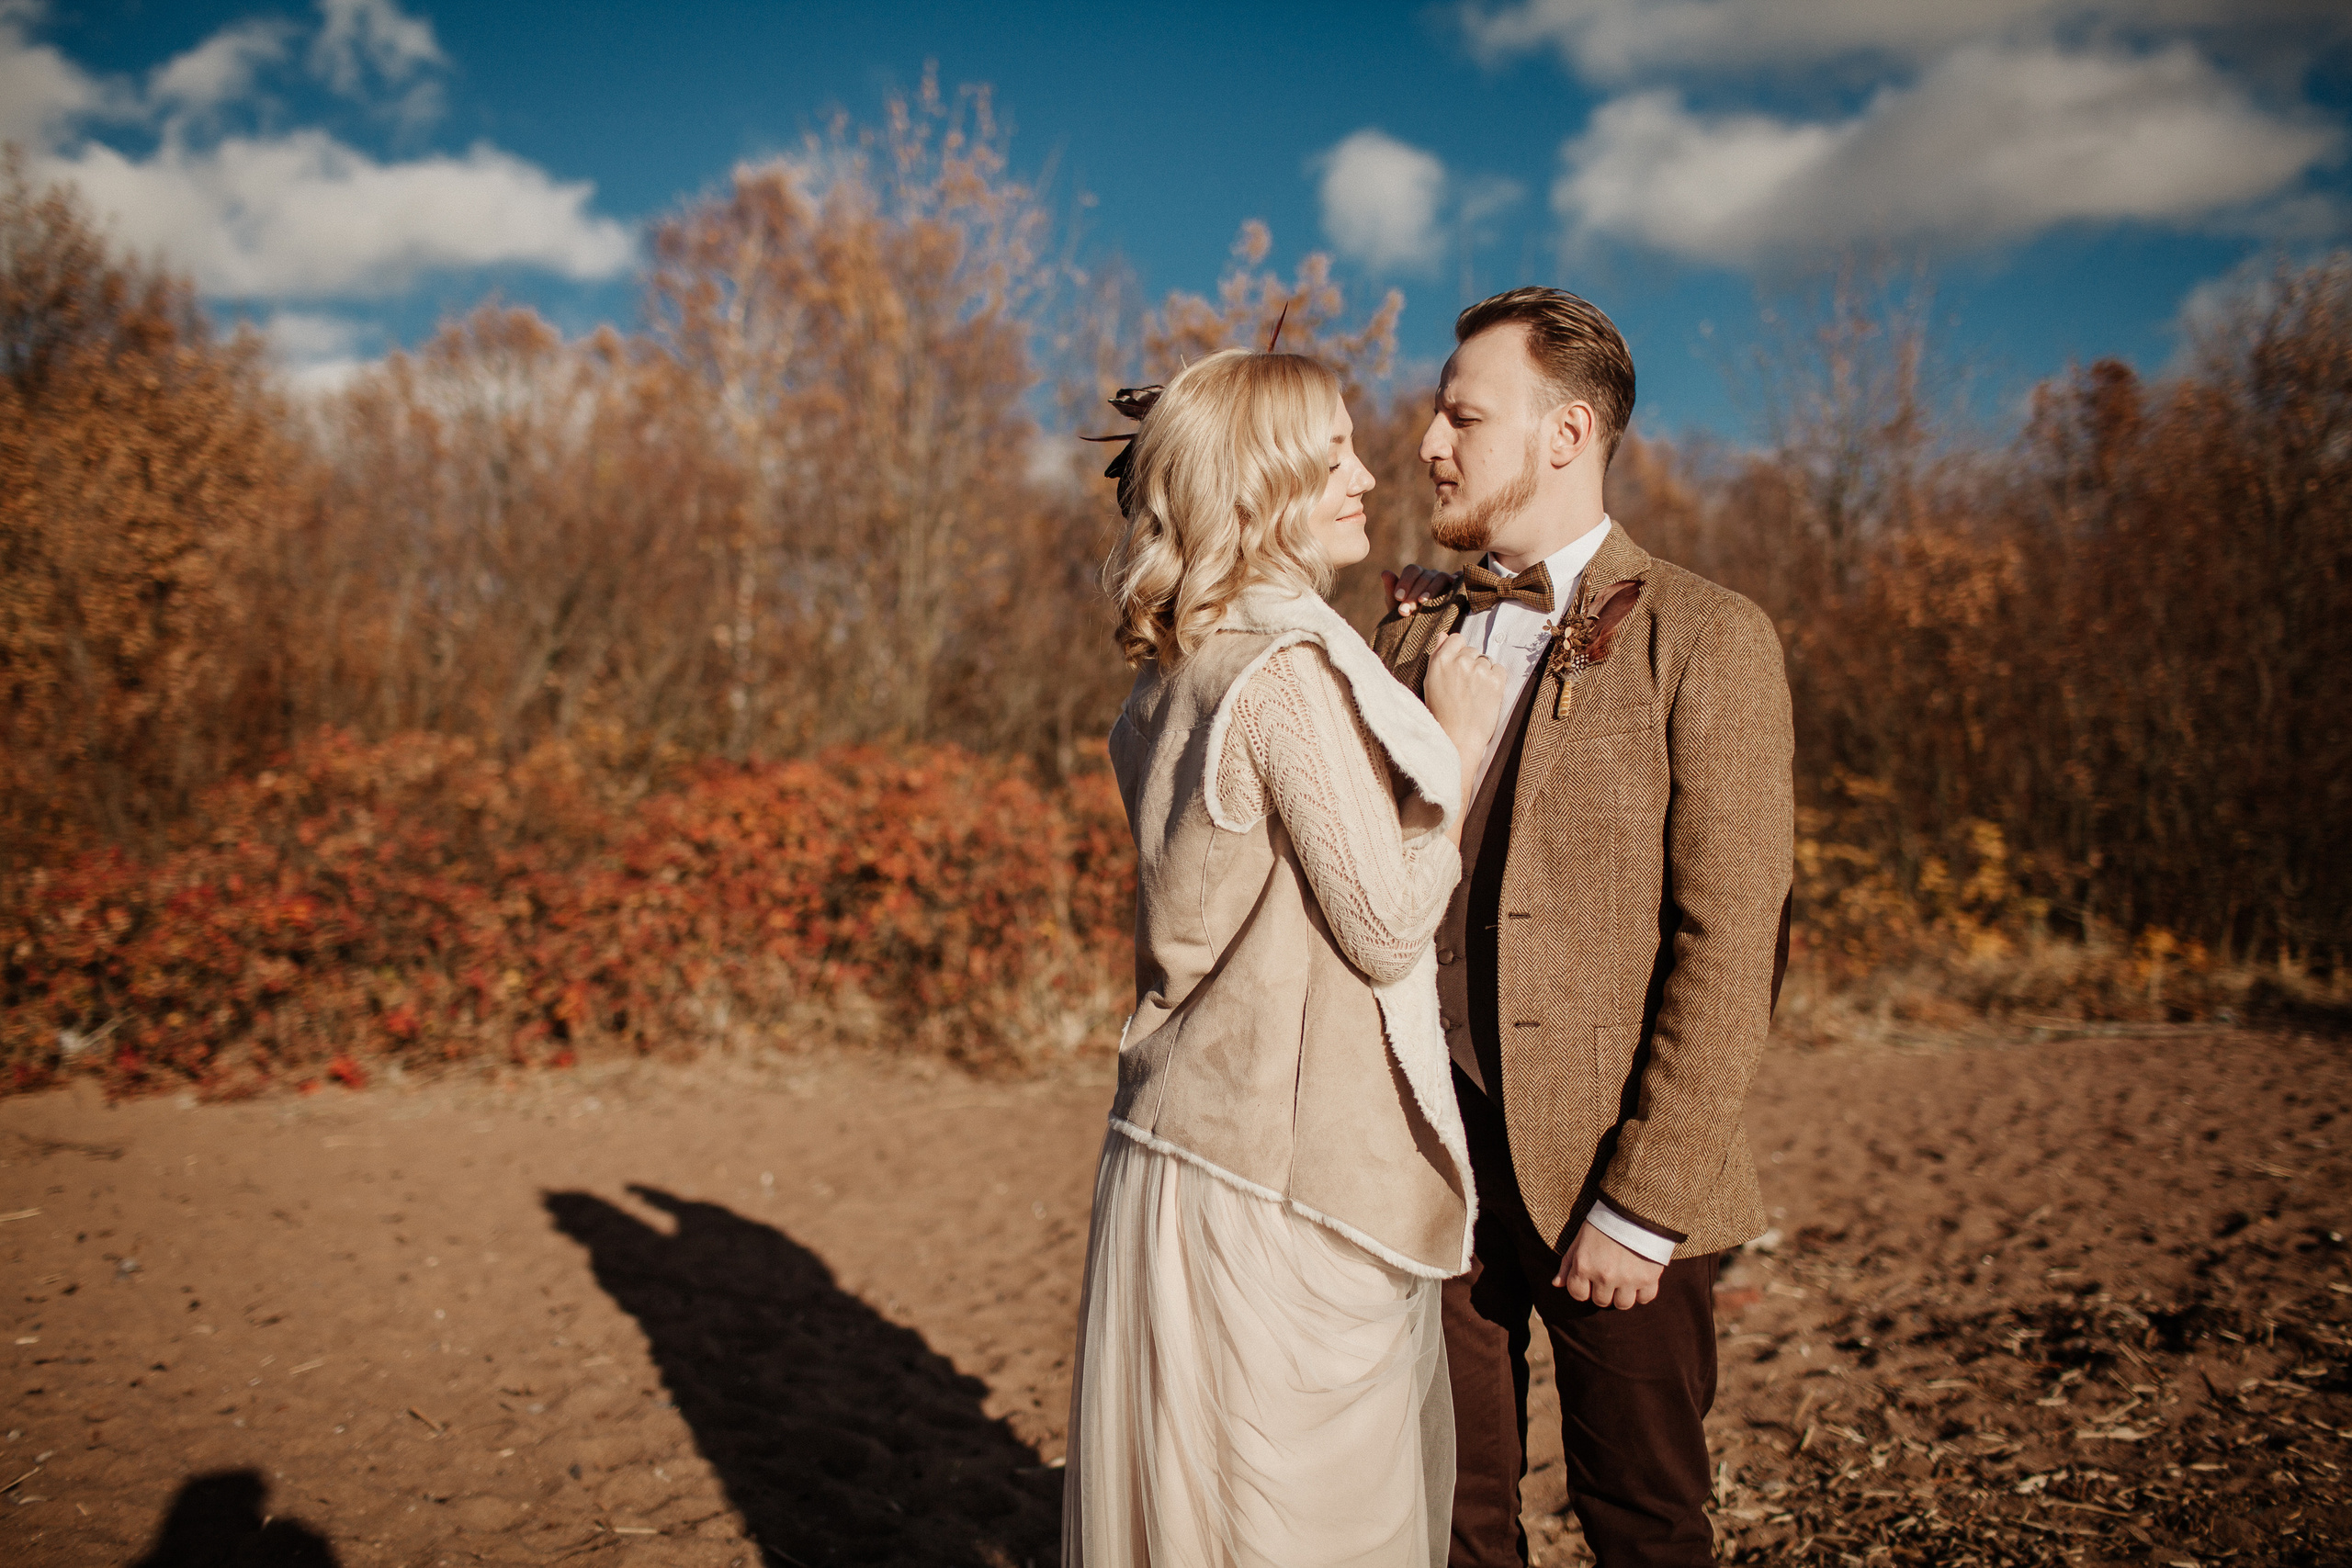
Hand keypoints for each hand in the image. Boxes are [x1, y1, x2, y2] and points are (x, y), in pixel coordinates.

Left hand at [1380, 564, 1456, 616]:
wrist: (1419, 630)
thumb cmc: (1406, 613)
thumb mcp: (1395, 604)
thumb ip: (1390, 589)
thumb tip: (1385, 572)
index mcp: (1415, 574)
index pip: (1412, 570)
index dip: (1405, 582)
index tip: (1398, 597)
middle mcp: (1430, 574)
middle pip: (1424, 576)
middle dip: (1413, 593)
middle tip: (1405, 610)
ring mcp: (1444, 581)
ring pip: (1440, 577)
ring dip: (1431, 589)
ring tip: (1422, 602)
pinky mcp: (1455, 590)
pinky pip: (1458, 582)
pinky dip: (1457, 580)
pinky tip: (1454, 583)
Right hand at [1423, 632, 1507, 769]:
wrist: (1458, 738)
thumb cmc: (1441, 713)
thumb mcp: (1431, 682)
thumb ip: (1437, 656)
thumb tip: (1443, 635)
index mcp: (1441, 660)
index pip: (1456, 638)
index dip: (1459, 652)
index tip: (1459, 666)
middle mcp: (1460, 661)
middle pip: (1472, 650)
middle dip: (1470, 664)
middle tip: (1465, 686)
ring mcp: (1479, 670)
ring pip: (1486, 660)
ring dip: (1483, 673)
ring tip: (1474, 693)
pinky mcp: (1496, 681)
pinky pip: (1499, 669)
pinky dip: (1496, 680)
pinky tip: (1485, 694)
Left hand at [1553, 1220, 1664, 1309]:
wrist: (1634, 1209)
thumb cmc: (1603, 1223)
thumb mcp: (1580, 1239)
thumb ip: (1568, 1263)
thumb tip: (1557, 1284)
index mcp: (1584, 1266)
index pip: (1578, 1294)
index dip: (1583, 1287)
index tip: (1590, 1278)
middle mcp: (1604, 1276)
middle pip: (1601, 1301)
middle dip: (1603, 1291)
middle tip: (1609, 1276)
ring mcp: (1627, 1279)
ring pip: (1623, 1304)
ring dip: (1622, 1295)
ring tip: (1624, 1280)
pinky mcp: (1649, 1278)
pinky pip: (1645, 1298)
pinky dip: (1643, 1292)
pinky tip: (1640, 1278)